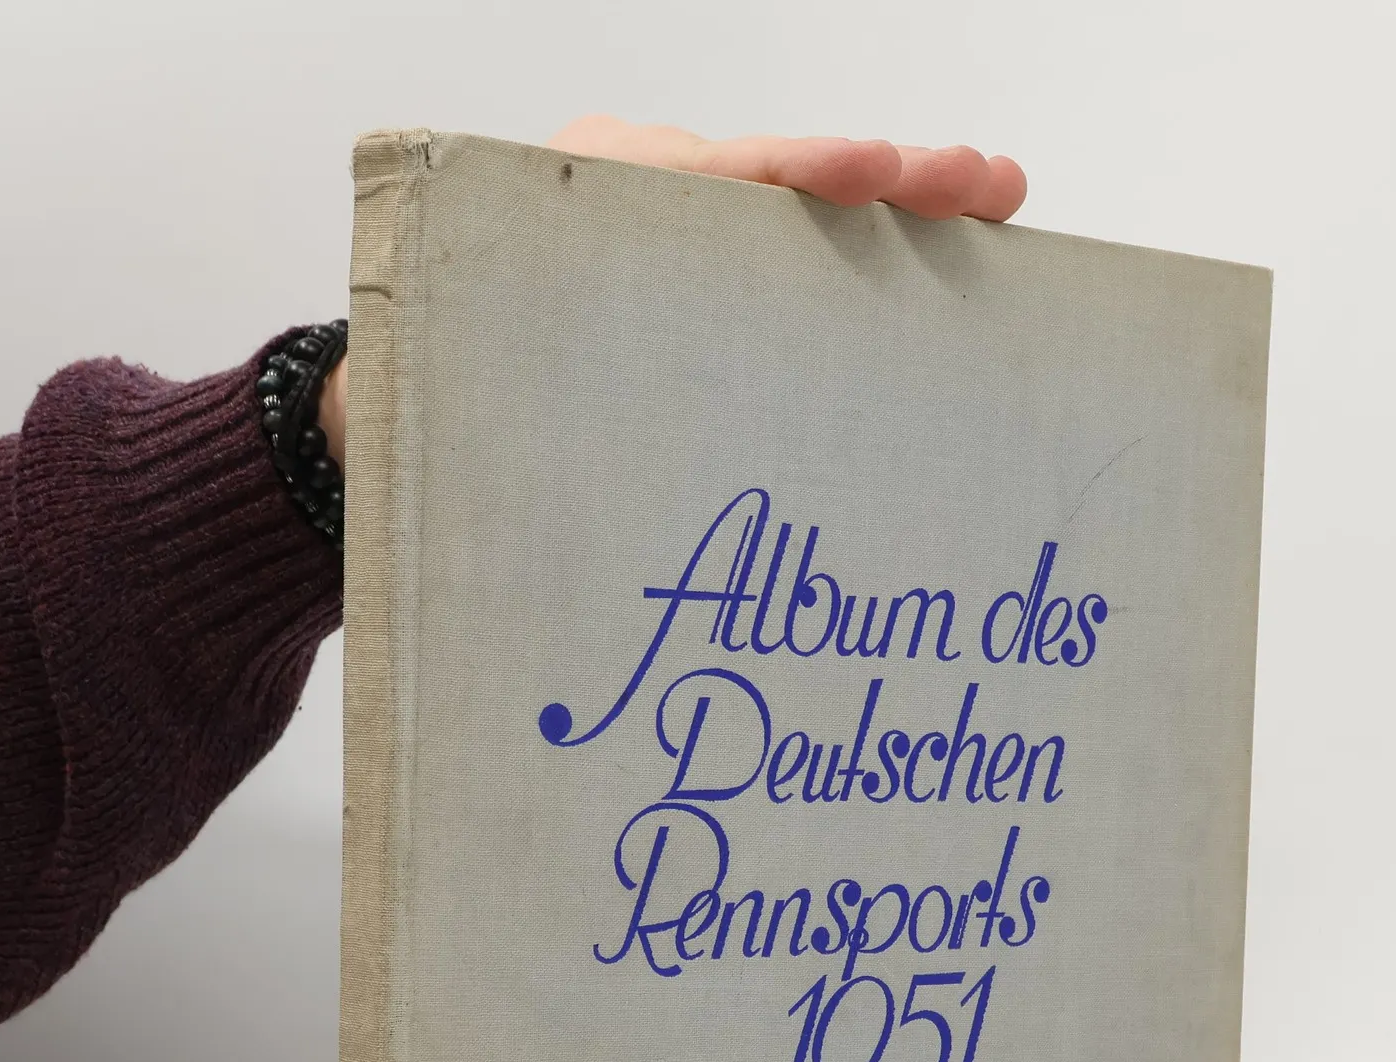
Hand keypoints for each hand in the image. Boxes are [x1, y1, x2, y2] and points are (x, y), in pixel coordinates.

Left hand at [314, 121, 1025, 477]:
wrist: (404, 394)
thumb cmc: (444, 417)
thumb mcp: (470, 421)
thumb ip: (531, 446)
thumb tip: (575, 553)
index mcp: (571, 225)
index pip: (697, 181)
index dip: (788, 175)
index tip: (865, 176)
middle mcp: (631, 209)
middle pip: (770, 178)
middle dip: (881, 179)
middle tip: (975, 186)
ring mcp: (672, 236)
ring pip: (791, 211)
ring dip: (897, 210)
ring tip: (990, 202)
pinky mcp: (698, 274)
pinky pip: (786, 252)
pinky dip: (864, 250)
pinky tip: (942, 253)